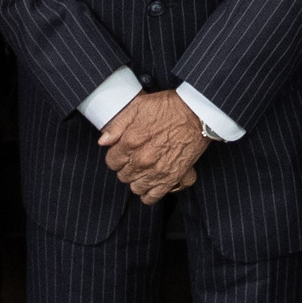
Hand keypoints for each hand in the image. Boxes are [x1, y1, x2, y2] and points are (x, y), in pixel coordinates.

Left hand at [99, 89, 207, 203]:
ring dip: (137, 180)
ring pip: (135, 187)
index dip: (117, 155)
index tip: (124, 151)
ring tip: (144, 169)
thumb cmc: (170, 107)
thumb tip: (103, 141)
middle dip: (127, 167)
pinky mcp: (171, 178)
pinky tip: (152, 182)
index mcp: (130, 142)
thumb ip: (117, 124)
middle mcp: (142, 160)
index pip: (111, 161)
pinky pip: (151, 197)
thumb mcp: (138, 106)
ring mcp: (156, 171)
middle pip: (123, 175)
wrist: (198, 114)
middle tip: (136, 157)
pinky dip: (149, 193)